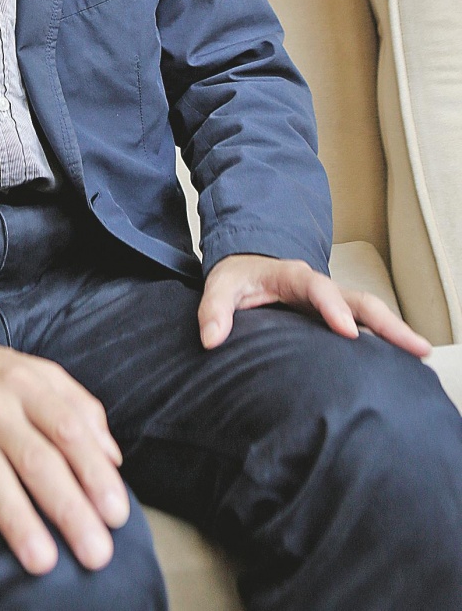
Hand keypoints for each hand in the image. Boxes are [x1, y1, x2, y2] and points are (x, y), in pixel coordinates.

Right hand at [0, 330, 128, 575]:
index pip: (69, 429)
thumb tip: (112, 460)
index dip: (93, 471)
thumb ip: (81, 411)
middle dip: (67, 508)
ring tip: (43, 561)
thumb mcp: (43, 376)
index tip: (116, 513)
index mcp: (31, 386)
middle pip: (36, 459)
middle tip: (95, 552)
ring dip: (17, 520)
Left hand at [198, 253, 432, 356]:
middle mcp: (319, 287)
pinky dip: (384, 341)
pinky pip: (364, 326)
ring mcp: (331, 302)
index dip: (333, 307)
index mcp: (293, 276)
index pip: (317, 289)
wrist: (245, 268)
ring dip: (394, 332)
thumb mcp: (218, 288)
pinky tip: (402, 363)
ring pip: (369, 313)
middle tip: (415, 347)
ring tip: (422, 355)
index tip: (347, 331)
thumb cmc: (236, 279)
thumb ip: (213, 310)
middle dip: (387, 322)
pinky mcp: (334, 316)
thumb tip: (210, 339)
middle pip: (359, 300)